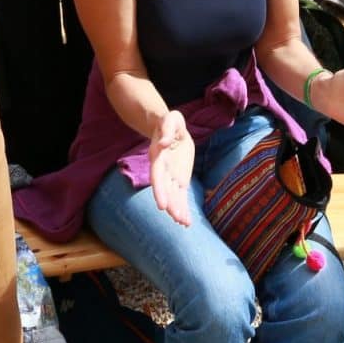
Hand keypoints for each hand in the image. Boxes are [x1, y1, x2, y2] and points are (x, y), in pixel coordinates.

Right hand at [148, 110, 195, 226]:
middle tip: (177, 218)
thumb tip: (165, 143)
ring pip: (173, 196)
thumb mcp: (170, 119)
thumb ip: (168, 128)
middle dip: (171, 204)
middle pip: (165, 190)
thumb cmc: (169, 122)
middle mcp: (162, 170)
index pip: (157, 176)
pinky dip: (183, 208)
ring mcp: (170, 176)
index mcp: (158, 156)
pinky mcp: (179, 179)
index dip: (159, 190)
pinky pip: (181, 195)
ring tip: (183, 223)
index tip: (162, 205)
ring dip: (177, 209)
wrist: (169, 128)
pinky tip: (186, 221)